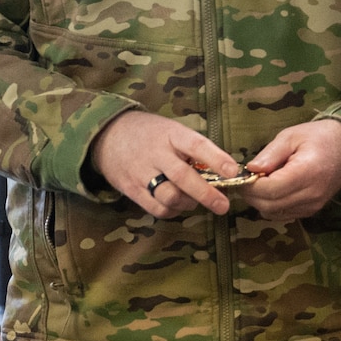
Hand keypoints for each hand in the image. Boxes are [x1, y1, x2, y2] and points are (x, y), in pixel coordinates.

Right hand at [90, 110, 241, 218]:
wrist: (108, 135)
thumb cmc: (150, 133)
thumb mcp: (171, 130)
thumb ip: (193, 149)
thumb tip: (223, 171)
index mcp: (171, 134)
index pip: (196, 145)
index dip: (215, 158)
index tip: (232, 171)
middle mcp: (156, 154)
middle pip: (182, 177)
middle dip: (206, 193)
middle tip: (223, 205)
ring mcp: (141, 173)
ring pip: (169, 196)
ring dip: (189, 203)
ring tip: (196, 200)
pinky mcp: (131, 189)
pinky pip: (157, 208)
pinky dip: (173, 211)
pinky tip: (178, 204)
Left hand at [243, 119, 340, 221]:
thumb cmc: (319, 136)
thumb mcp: (291, 136)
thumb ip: (270, 154)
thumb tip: (249, 169)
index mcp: (306, 172)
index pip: (269, 190)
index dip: (249, 185)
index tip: (241, 175)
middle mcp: (311, 194)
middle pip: (269, 205)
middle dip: (252, 195)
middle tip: (246, 179)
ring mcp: (313, 205)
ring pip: (274, 213)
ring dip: (261, 201)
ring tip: (261, 183)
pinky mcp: (313, 210)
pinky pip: (284, 214)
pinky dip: (273, 205)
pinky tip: (274, 189)